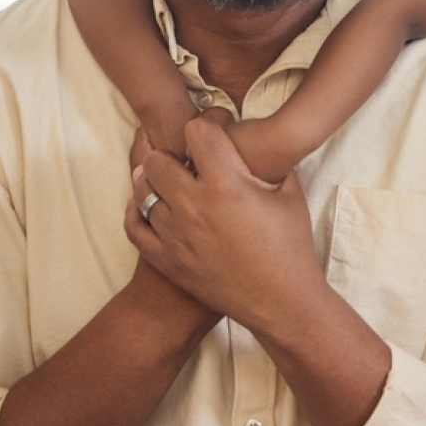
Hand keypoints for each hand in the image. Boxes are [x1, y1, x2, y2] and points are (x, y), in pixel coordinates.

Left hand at [125, 115, 323, 333]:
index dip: (209, 123)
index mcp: (228, 186)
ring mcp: (175, 235)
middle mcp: (195, 207)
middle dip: (175, 151)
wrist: (280, 302)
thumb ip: (271, 163)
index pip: (198, 132)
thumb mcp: (291, 195)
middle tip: (190, 155)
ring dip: (155, 179)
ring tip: (170, 177)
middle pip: (159, 159)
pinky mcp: (166, 259)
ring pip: (142, 190)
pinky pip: (134, 225)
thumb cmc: (290, 249)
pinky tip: (150, 203)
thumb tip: (258, 142)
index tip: (219, 127)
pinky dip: (138, 210)